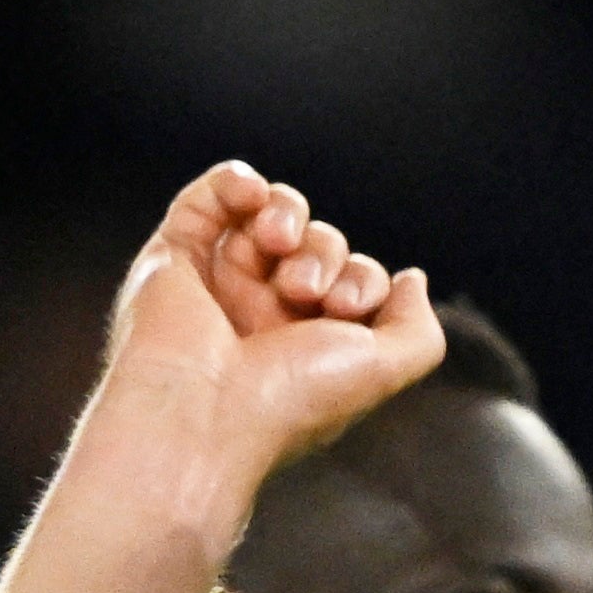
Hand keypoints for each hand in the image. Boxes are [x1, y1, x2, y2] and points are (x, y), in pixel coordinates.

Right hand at [91, 162, 441, 510]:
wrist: (202, 411)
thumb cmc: (289, 401)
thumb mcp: (382, 370)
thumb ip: (418, 330)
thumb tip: (411, 279)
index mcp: (312, 348)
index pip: (356, 281)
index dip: (363, 279)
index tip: (345, 309)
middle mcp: (267, 316)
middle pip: (320, 244)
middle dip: (324, 254)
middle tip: (305, 291)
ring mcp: (220, 285)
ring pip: (273, 218)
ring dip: (288, 218)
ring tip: (276, 246)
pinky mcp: (174, 258)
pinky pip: (211, 198)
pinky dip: (237, 181)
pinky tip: (251, 193)